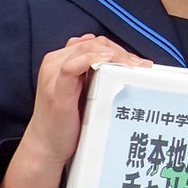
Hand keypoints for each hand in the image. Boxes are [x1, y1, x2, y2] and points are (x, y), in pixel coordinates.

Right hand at [18, 34, 151, 169]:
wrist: (46, 145)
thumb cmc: (66, 120)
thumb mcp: (80, 91)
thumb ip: (91, 74)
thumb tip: (113, 60)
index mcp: (60, 60)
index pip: (92, 43)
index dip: (117, 47)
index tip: (137, 60)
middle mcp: (54, 63)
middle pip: (92, 44)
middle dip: (120, 51)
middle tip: (141, 64)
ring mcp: (53, 75)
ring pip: (85, 50)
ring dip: (114, 54)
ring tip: (133, 65)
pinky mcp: (56, 90)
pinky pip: (72, 67)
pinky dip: (91, 60)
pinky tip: (107, 60)